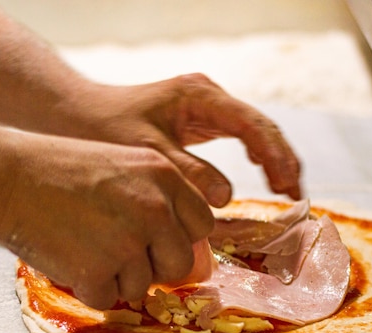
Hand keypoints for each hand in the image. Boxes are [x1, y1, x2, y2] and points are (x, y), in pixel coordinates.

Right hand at [0, 132, 213, 309]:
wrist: (6, 177)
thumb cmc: (61, 172)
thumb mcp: (124, 168)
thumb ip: (161, 203)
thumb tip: (190, 256)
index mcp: (164, 176)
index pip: (202, 224)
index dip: (180, 238)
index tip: (157, 239)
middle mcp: (154, 208)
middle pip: (180, 262)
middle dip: (153, 266)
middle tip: (117, 250)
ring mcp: (128, 240)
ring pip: (143, 286)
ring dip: (116, 277)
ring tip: (84, 245)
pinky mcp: (98, 269)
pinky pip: (107, 299)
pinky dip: (87, 288)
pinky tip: (68, 257)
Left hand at [59, 74, 301, 206]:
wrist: (77, 115)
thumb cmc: (106, 130)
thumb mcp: (149, 153)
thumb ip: (189, 173)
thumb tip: (227, 197)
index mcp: (200, 96)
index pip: (252, 125)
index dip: (275, 157)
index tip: (286, 187)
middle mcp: (208, 96)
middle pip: (261, 126)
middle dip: (282, 159)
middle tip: (294, 195)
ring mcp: (205, 106)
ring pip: (254, 130)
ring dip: (273, 158)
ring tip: (286, 190)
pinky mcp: (199, 120)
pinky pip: (238, 136)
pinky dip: (255, 156)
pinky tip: (263, 174)